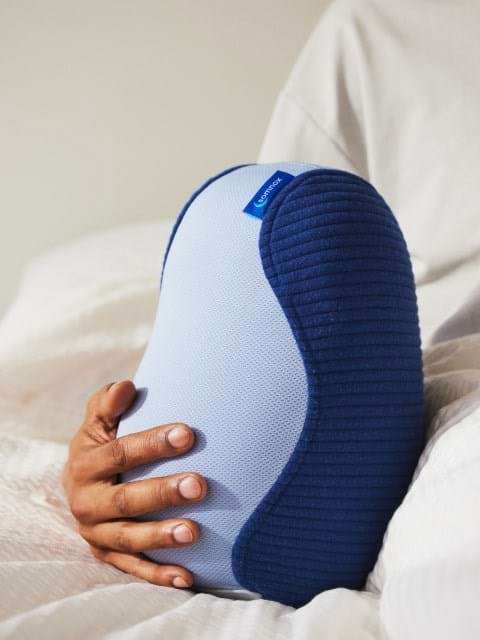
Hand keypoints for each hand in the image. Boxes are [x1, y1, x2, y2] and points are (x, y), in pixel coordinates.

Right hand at [62, 380, 206, 588]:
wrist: (81, 483)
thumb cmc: (100, 444)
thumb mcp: (97, 422)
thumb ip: (107, 403)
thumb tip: (125, 386)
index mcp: (84, 465)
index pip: (120, 454)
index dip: (152, 444)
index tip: (187, 434)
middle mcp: (86, 502)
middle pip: (125, 500)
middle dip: (163, 492)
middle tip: (199, 484)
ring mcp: (96, 533)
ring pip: (129, 539)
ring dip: (161, 536)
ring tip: (194, 532)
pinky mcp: (106, 555)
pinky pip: (132, 569)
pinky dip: (158, 574)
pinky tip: (186, 576)